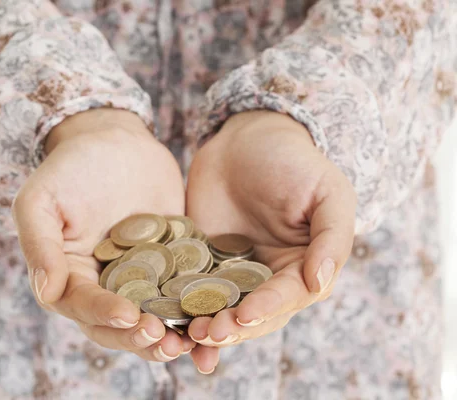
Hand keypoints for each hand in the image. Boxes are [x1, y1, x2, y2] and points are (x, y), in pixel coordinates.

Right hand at [12, 109, 195, 361]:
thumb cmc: (71, 166)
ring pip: (153, 318)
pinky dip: (196, 309)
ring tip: (190, 342)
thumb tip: (46, 292)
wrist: (116, 141)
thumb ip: (39, 244)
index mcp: (70, 276)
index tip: (129, 316)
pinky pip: (183, 293)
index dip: (104, 315)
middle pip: (118, 326)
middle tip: (165, 339)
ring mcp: (140, 279)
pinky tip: (215, 314)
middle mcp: (104, 286)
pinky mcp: (172, 266)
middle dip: (140, 338)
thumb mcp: (41, 199)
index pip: (83, 306)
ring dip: (170, 335)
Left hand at [185, 111, 355, 371]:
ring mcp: (231, 274)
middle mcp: (268, 279)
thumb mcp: (327, 193)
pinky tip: (166, 324)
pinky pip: (189, 290)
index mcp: (302, 269)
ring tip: (186, 337)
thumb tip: (319, 283)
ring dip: (205, 328)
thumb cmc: (294, 161)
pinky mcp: (199, 263)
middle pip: (251, 316)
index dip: (266, 309)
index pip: (286, 298)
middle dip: (231, 328)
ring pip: (220, 310)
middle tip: (208, 333)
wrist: (245, 139)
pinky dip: (180, 310)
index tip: (243, 317)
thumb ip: (332, 238)